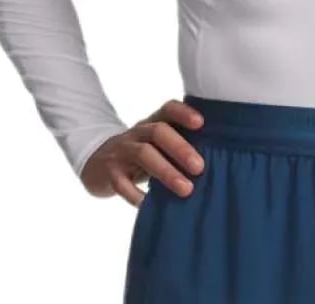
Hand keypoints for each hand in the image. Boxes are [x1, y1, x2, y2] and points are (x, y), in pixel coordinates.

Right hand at [80, 98, 206, 204]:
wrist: (97, 164)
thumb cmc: (141, 154)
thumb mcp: (157, 145)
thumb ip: (179, 145)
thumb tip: (217, 159)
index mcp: (152, 123)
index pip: (168, 108)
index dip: (183, 113)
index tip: (201, 123)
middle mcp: (137, 133)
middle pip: (158, 131)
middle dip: (181, 148)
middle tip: (200, 167)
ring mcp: (121, 151)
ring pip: (143, 154)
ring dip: (166, 172)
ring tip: (186, 190)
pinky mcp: (109, 173)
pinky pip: (121, 182)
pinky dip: (136, 195)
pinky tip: (150, 206)